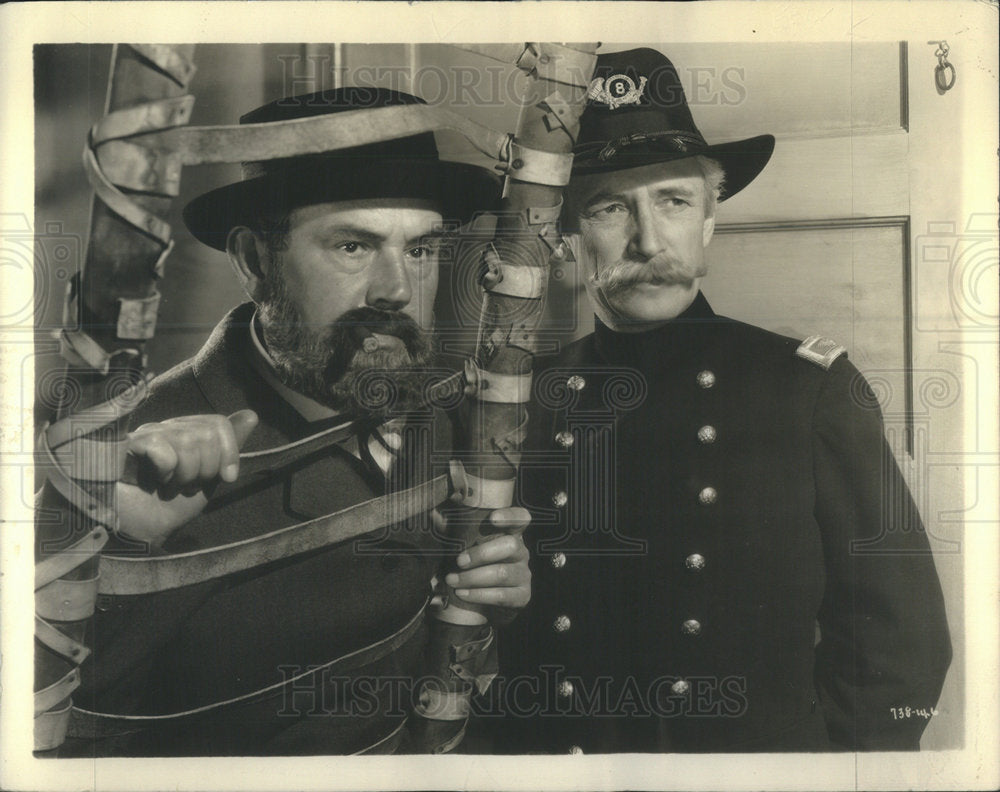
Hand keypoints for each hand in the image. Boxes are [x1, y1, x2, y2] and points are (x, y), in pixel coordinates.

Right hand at [115, 410, 258, 548]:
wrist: (143, 532)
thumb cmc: (173, 506)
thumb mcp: (210, 476)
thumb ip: (228, 447)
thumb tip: (251, 415)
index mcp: (187, 432)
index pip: (218, 423)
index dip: (229, 451)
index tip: (228, 478)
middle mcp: (167, 428)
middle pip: (206, 433)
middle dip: (205, 469)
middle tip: (189, 486)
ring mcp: (147, 434)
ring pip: (187, 441)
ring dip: (185, 475)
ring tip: (172, 488)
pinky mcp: (128, 445)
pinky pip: (161, 447)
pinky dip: (166, 471)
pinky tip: (155, 482)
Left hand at [443, 507, 531, 609]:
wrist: (481, 603)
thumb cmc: (471, 566)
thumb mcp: (463, 546)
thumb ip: (452, 529)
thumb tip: (434, 515)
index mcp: (510, 534)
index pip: (520, 518)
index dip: (510, 516)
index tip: (492, 518)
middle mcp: (521, 552)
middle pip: (510, 545)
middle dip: (482, 553)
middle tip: (459, 561)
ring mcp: (524, 574)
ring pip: (502, 573)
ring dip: (473, 577)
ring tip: (452, 580)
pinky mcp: (522, 596)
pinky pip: (501, 595)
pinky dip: (478, 594)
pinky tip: (462, 593)